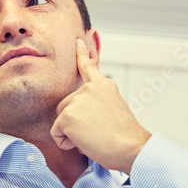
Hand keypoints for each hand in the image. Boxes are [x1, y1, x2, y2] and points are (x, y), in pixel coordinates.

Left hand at [50, 38, 151, 173]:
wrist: (131, 147)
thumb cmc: (124, 136)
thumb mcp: (114, 108)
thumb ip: (98, 101)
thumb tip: (85, 109)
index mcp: (103, 85)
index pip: (88, 66)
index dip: (81, 54)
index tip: (77, 40)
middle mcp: (88, 88)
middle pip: (65, 106)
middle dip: (75, 122)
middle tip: (97, 131)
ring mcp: (77, 100)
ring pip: (61, 121)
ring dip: (73, 134)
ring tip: (94, 136)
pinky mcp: (67, 115)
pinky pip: (57, 134)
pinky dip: (67, 143)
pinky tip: (86, 142)